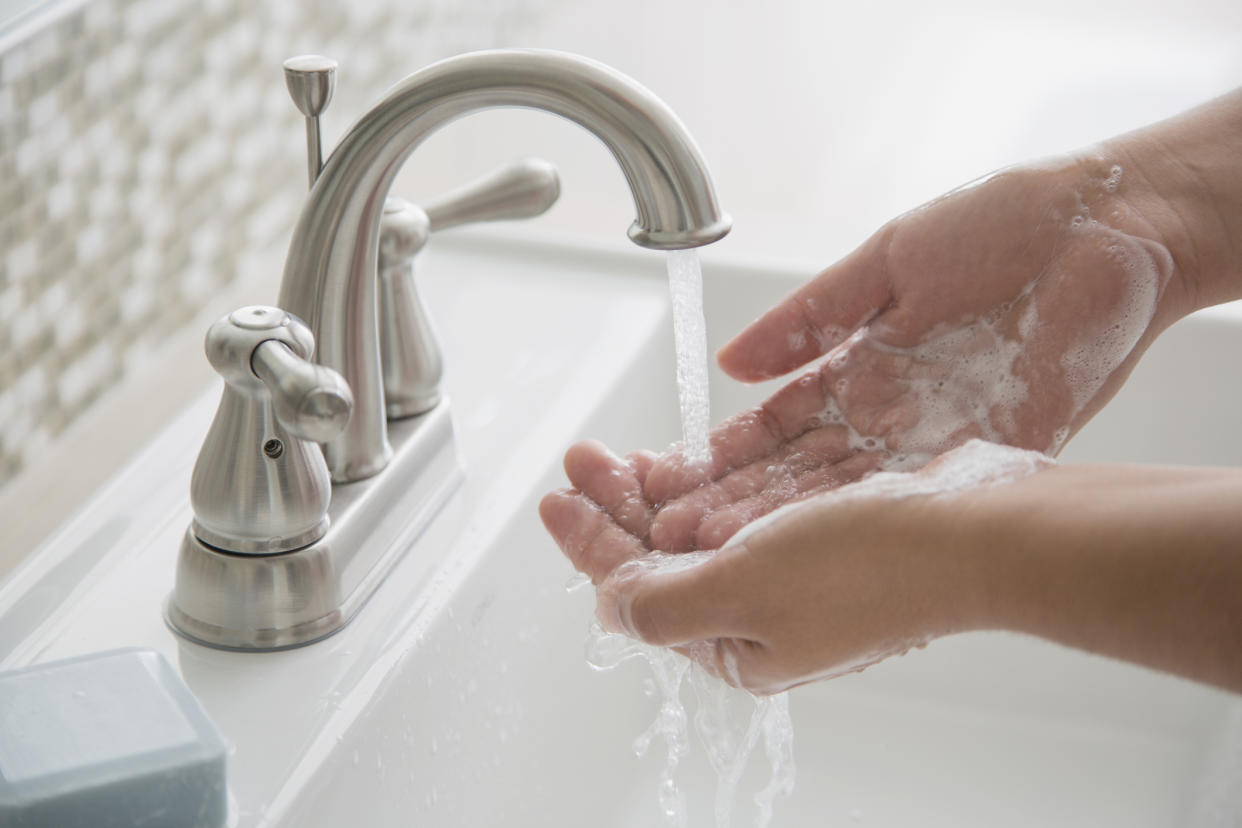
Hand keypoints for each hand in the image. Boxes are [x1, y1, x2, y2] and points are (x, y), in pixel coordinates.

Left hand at [544, 449, 1241, 694]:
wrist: (981, 530)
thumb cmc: (870, 563)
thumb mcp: (739, 587)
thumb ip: (658, 602)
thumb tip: (608, 605)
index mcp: (735, 645)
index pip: (635, 592)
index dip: (587, 542)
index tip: (553, 497)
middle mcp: (760, 620)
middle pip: (661, 560)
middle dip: (615, 507)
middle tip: (583, 456)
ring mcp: (792, 581)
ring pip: (697, 533)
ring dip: (653, 492)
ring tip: (618, 454)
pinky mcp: (822, 540)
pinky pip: (740, 512)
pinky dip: (705, 487)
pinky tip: (685, 462)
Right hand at [642, 152, 1188, 550]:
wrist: (1104, 224)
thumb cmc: (1001, 226)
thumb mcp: (884, 263)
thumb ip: (809, 318)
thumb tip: (731, 361)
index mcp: (860, 368)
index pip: (776, 425)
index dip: (724, 455)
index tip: (670, 481)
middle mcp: (889, 416)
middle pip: (799, 473)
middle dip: (734, 505)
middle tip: (670, 536)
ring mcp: (935, 442)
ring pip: (844, 496)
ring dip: (782, 526)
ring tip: (717, 553)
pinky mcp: (989, 455)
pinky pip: (914, 498)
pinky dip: (860, 523)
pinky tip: (812, 546)